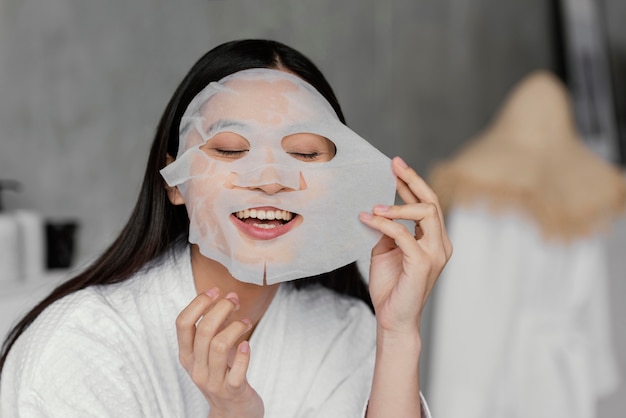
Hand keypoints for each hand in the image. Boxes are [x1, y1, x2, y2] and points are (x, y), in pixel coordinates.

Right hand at [176, 288, 263, 417]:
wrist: (232, 412)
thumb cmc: (223, 373)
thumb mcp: (210, 352)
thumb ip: (214, 328)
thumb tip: (226, 297)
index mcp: (186, 355)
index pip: (182, 323)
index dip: (198, 303)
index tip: (215, 291)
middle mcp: (196, 368)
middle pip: (204, 331)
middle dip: (222, 308)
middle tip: (235, 300)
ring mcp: (213, 381)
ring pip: (219, 346)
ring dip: (236, 327)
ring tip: (246, 322)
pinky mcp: (232, 392)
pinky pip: (237, 372)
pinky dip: (244, 354)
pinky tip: (248, 344)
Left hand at [360, 156, 452, 335]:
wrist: (393, 318)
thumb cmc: (391, 287)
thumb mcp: (386, 251)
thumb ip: (387, 231)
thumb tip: (376, 209)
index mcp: (434, 240)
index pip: (427, 204)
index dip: (413, 183)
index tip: (396, 166)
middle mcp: (440, 244)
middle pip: (432, 202)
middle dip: (413, 180)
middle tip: (394, 165)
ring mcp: (435, 253)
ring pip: (425, 212)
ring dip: (399, 204)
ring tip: (374, 205)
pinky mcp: (422, 263)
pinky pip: (403, 233)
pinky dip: (385, 223)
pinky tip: (368, 218)